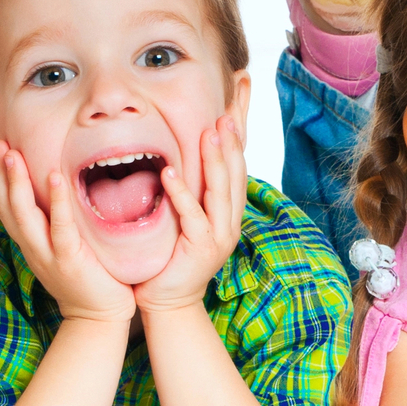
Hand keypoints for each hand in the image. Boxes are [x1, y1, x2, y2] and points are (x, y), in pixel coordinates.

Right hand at [0, 140, 134, 323]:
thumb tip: (52, 182)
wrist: (97, 317)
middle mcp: (30, 244)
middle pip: (4, 204)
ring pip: (22, 214)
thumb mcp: (61, 243)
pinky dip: (56, 201)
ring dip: (15, 182)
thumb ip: (53, 217)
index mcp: (27, 239)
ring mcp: (46, 253)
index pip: (1, 202)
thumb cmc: (86, 275)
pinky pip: (59, 227)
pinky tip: (54, 177)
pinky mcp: (68, 260)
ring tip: (11, 153)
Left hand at [136, 115, 247, 313]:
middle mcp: (230, 221)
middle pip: (235, 173)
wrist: (168, 300)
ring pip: (220, 191)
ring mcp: (220, 236)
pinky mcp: (201, 249)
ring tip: (209, 132)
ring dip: (215, 160)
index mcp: (229, 211)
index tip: (235, 105)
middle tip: (226, 111)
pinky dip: (182, 194)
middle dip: (232, 140)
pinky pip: (193, 216)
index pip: (237, 165)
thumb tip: (183, 154)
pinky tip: (170, 174)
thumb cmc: (172, 256)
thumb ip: (192, 190)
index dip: (238, 135)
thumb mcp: (187, 217)